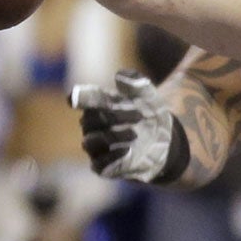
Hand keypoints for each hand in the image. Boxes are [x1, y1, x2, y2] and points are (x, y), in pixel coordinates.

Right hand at [70, 71, 187, 182]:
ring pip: (90, 141)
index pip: (83, 99)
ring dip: (111, 136)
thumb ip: (137, 84)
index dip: (78, 98)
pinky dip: (111, 157)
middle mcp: (94, 125)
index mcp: (101, 105)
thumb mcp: (150, 98)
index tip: (74, 98)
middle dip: (112, 117)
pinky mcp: (104, 165)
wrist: (167, 143)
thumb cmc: (151, 116)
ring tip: (135, 134)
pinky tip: (127, 150)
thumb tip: (121, 75)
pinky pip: (99, 163)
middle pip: (90, 120)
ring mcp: (97, 146)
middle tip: (140, 115)